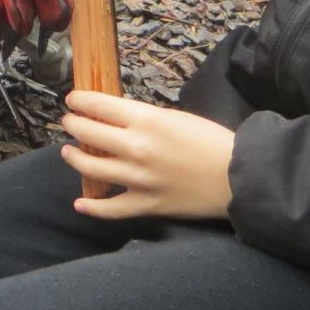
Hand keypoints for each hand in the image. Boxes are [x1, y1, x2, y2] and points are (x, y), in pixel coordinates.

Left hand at [59, 91, 234, 219]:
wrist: (240, 176)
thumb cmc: (212, 141)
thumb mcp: (175, 116)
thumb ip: (144, 117)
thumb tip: (116, 117)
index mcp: (145, 120)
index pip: (97, 105)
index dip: (79, 101)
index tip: (72, 100)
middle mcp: (136, 147)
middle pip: (88, 132)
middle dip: (73, 124)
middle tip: (69, 122)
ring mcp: (139, 178)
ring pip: (92, 167)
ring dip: (75, 158)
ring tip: (68, 152)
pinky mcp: (147, 204)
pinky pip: (112, 208)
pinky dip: (92, 207)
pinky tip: (79, 203)